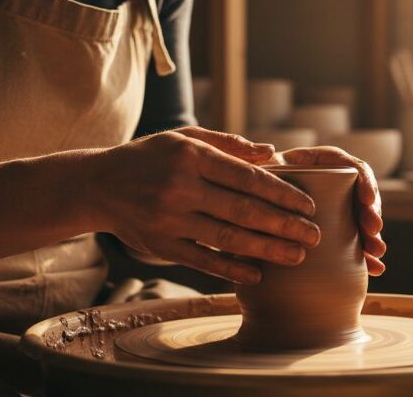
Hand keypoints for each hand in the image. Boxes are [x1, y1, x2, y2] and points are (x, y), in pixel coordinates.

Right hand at [88, 127, 321, 284]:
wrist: (98, 184)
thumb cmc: (150, 157)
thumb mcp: (185, 138)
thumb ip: (229, 145)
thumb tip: (272, 152)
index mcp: (193, 156)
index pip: (248, 177)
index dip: (283, 194)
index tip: (308, 206)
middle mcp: (182, 187)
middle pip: (244, 210)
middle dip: (284, 225)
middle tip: (314, 236)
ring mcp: (170, 219)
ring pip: (228, 238)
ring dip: (267, 249)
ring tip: (296, 256)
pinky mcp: (161, 245)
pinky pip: (202, 260)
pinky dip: (231, 269)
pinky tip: (257, 274)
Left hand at [259, 146, 386, 275]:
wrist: (241, 211)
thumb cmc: (247, 185)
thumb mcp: (254, 170)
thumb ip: (258, 161)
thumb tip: (269, 154)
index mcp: (317, 164)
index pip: (350, 167)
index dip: (365, 182)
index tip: (367, 201)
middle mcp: (330, 185)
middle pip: (361, 196)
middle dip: (371, 215)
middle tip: (373, 233)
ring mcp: (332, 210)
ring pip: (361, 221)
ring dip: (372, 237)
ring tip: (375, 255)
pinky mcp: (330, 233)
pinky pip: (353, 243)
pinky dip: (365, 257)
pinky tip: (375, 269)